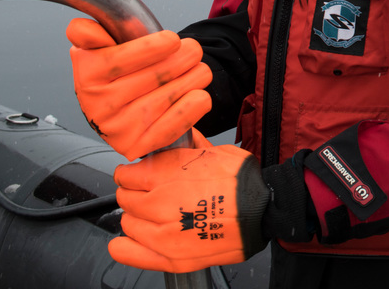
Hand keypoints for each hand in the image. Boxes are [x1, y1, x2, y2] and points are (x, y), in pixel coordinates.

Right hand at [67, 17, 211, 160]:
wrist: (122, 107)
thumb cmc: (118, 70)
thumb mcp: (101, 46)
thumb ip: (90, 33)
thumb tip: (85, 30)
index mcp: (86, 75)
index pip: (120, 60)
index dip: (152, 48)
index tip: (173, 40)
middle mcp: (97, 105)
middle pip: (153, 77)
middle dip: (182, 59)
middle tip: (194, 50)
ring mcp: (116, 129)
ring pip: (167, 97)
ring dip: (193, 78)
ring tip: (201, 70)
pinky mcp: (135, 147)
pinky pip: (172, 126)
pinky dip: (192, 108)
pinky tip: (200, 94)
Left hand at [111, 130, 270, 271]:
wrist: (263, 211)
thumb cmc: (242, 181)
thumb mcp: (215, 151)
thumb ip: (189, 145)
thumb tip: (180, 133)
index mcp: (165, 174)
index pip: (125, 174)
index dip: (133, 173)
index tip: (138, 175)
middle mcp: (157, 202)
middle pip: (125, 198)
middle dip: (135, 193)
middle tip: (151, 193)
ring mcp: (161, 232)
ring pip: (128, 223)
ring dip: (138, 218)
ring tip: (155, 215)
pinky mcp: (169, 256)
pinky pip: (127, 252)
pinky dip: (125, 246)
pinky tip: (136, 239)